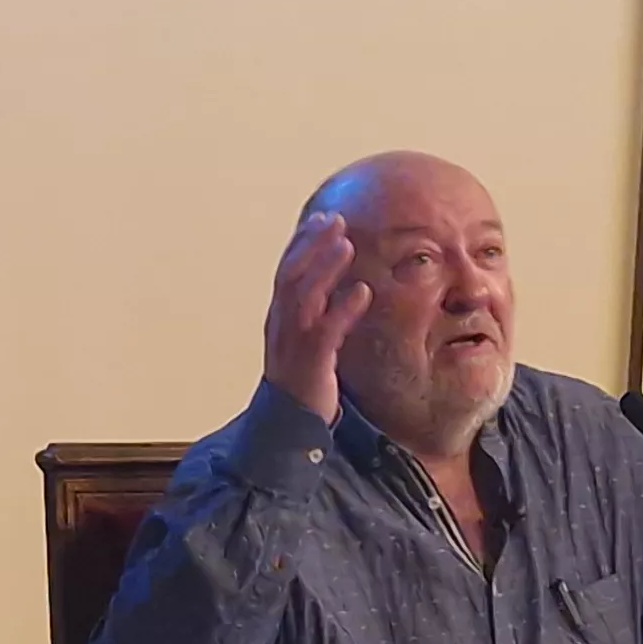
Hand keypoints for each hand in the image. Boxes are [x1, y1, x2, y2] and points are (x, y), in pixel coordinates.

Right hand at [262, 207, 373, 423]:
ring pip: (303, 296)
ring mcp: (293, 343)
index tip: (322, 218)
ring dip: (324, 268)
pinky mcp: (311, 364)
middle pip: (291, 274)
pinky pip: (325, 331)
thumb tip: (338, 287)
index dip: (303, 242)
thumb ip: (317, 312)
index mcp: (280, 317)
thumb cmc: (302, 379)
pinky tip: (362, 291)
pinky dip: (343, 309)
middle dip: (311, 244)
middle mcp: (282, 325)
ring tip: (345, 244)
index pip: (287, 270)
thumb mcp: (306, 339)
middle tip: (335, 220)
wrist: (288, 424)